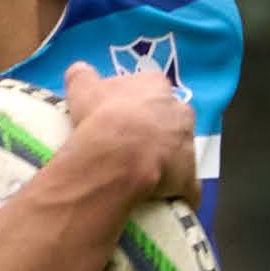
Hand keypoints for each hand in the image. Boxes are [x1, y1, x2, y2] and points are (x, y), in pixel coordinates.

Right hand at [55, 56, 197, 203]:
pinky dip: (177, 193)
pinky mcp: (189, 178)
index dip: (135, 101)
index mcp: (156, 86)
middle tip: (131, 143)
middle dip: (156, 128)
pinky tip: (162, 200)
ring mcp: (188, 145)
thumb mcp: (81, 87)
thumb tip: (80, 71)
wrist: (117, 156)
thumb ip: (82, 76)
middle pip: (170, 118)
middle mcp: (180, 111)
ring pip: (180, 151)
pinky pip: (186, 187)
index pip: (150, 88)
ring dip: (167, 159)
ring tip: (141, 172)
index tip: (120, 113)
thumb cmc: (100, 117)